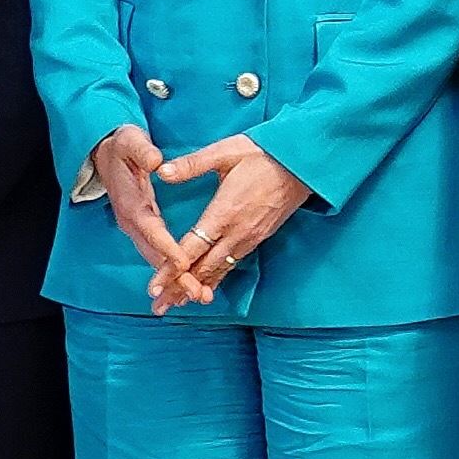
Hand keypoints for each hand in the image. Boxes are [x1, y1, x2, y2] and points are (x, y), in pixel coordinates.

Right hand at [88, 124, 184, 284]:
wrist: (104, 153)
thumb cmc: (122, 146)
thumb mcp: (130, 140)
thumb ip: (142, 150)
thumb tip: (156, 161)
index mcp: (132, 203)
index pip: (151, 229)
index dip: (166, 247)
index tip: (183, 262)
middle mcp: (132, 222)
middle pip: (155, 254)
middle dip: (176, 275)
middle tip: (197, 292)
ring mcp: (136, 228)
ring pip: (156, 259)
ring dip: (176, 279)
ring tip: (199, 295)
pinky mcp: (143, 230)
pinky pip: (158, 255)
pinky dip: (172, 271)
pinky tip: (189, 284)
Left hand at [143, 133, 314, 313]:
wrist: (304, 164)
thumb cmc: (264, 154)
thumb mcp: (226, 152)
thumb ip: (193, 164)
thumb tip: (162, 171)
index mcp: (224, 212)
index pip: (191, 248)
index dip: (171, 269)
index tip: (154, 286)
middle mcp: (236, 232)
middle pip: (202, 269)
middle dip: (178, 288)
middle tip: (158, 306)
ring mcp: (249, 238)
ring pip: (218, 271)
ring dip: (196, 289)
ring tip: (176, 304)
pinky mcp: (258, 238)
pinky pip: (233, 265)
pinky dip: (216, 280)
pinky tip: (207, 289)